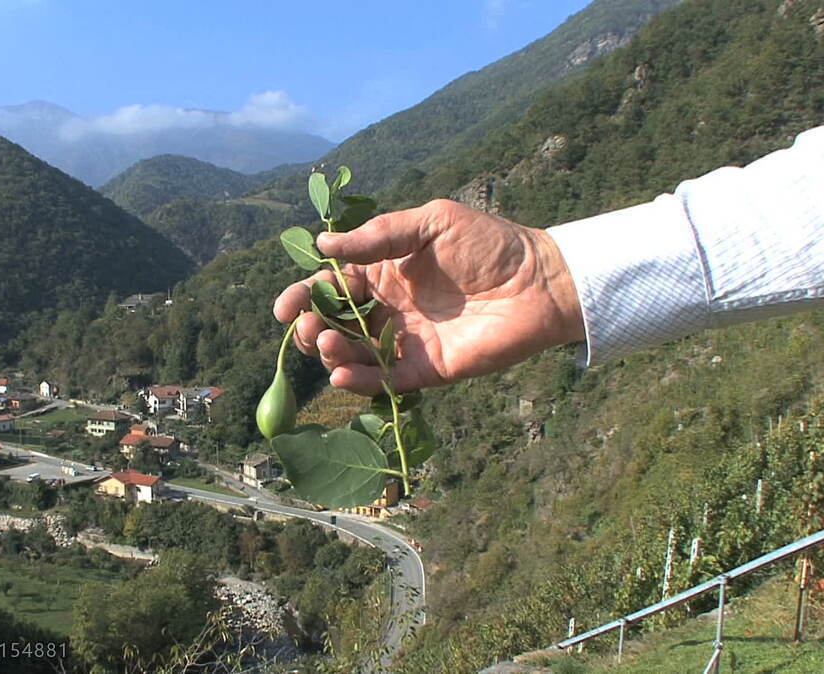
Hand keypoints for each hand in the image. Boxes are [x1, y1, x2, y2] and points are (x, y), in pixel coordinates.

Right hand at [273, 199, 584, 395]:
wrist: (540, 281)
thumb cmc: (488, 243)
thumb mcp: (431, 222)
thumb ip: (379, 235)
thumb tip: (324, 244)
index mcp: (383, 271)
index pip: (331, 287)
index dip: (303, 296)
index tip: (284, 307)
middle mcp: (387, 309)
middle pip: (333, 325)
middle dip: (311, 328)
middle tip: (306, 328)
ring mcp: (404, 341)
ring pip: (352, 355)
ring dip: (331, 354)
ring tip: (328, 344)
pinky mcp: (426, 370)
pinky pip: (384, 382)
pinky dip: (360, 382)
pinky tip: (342, 374)